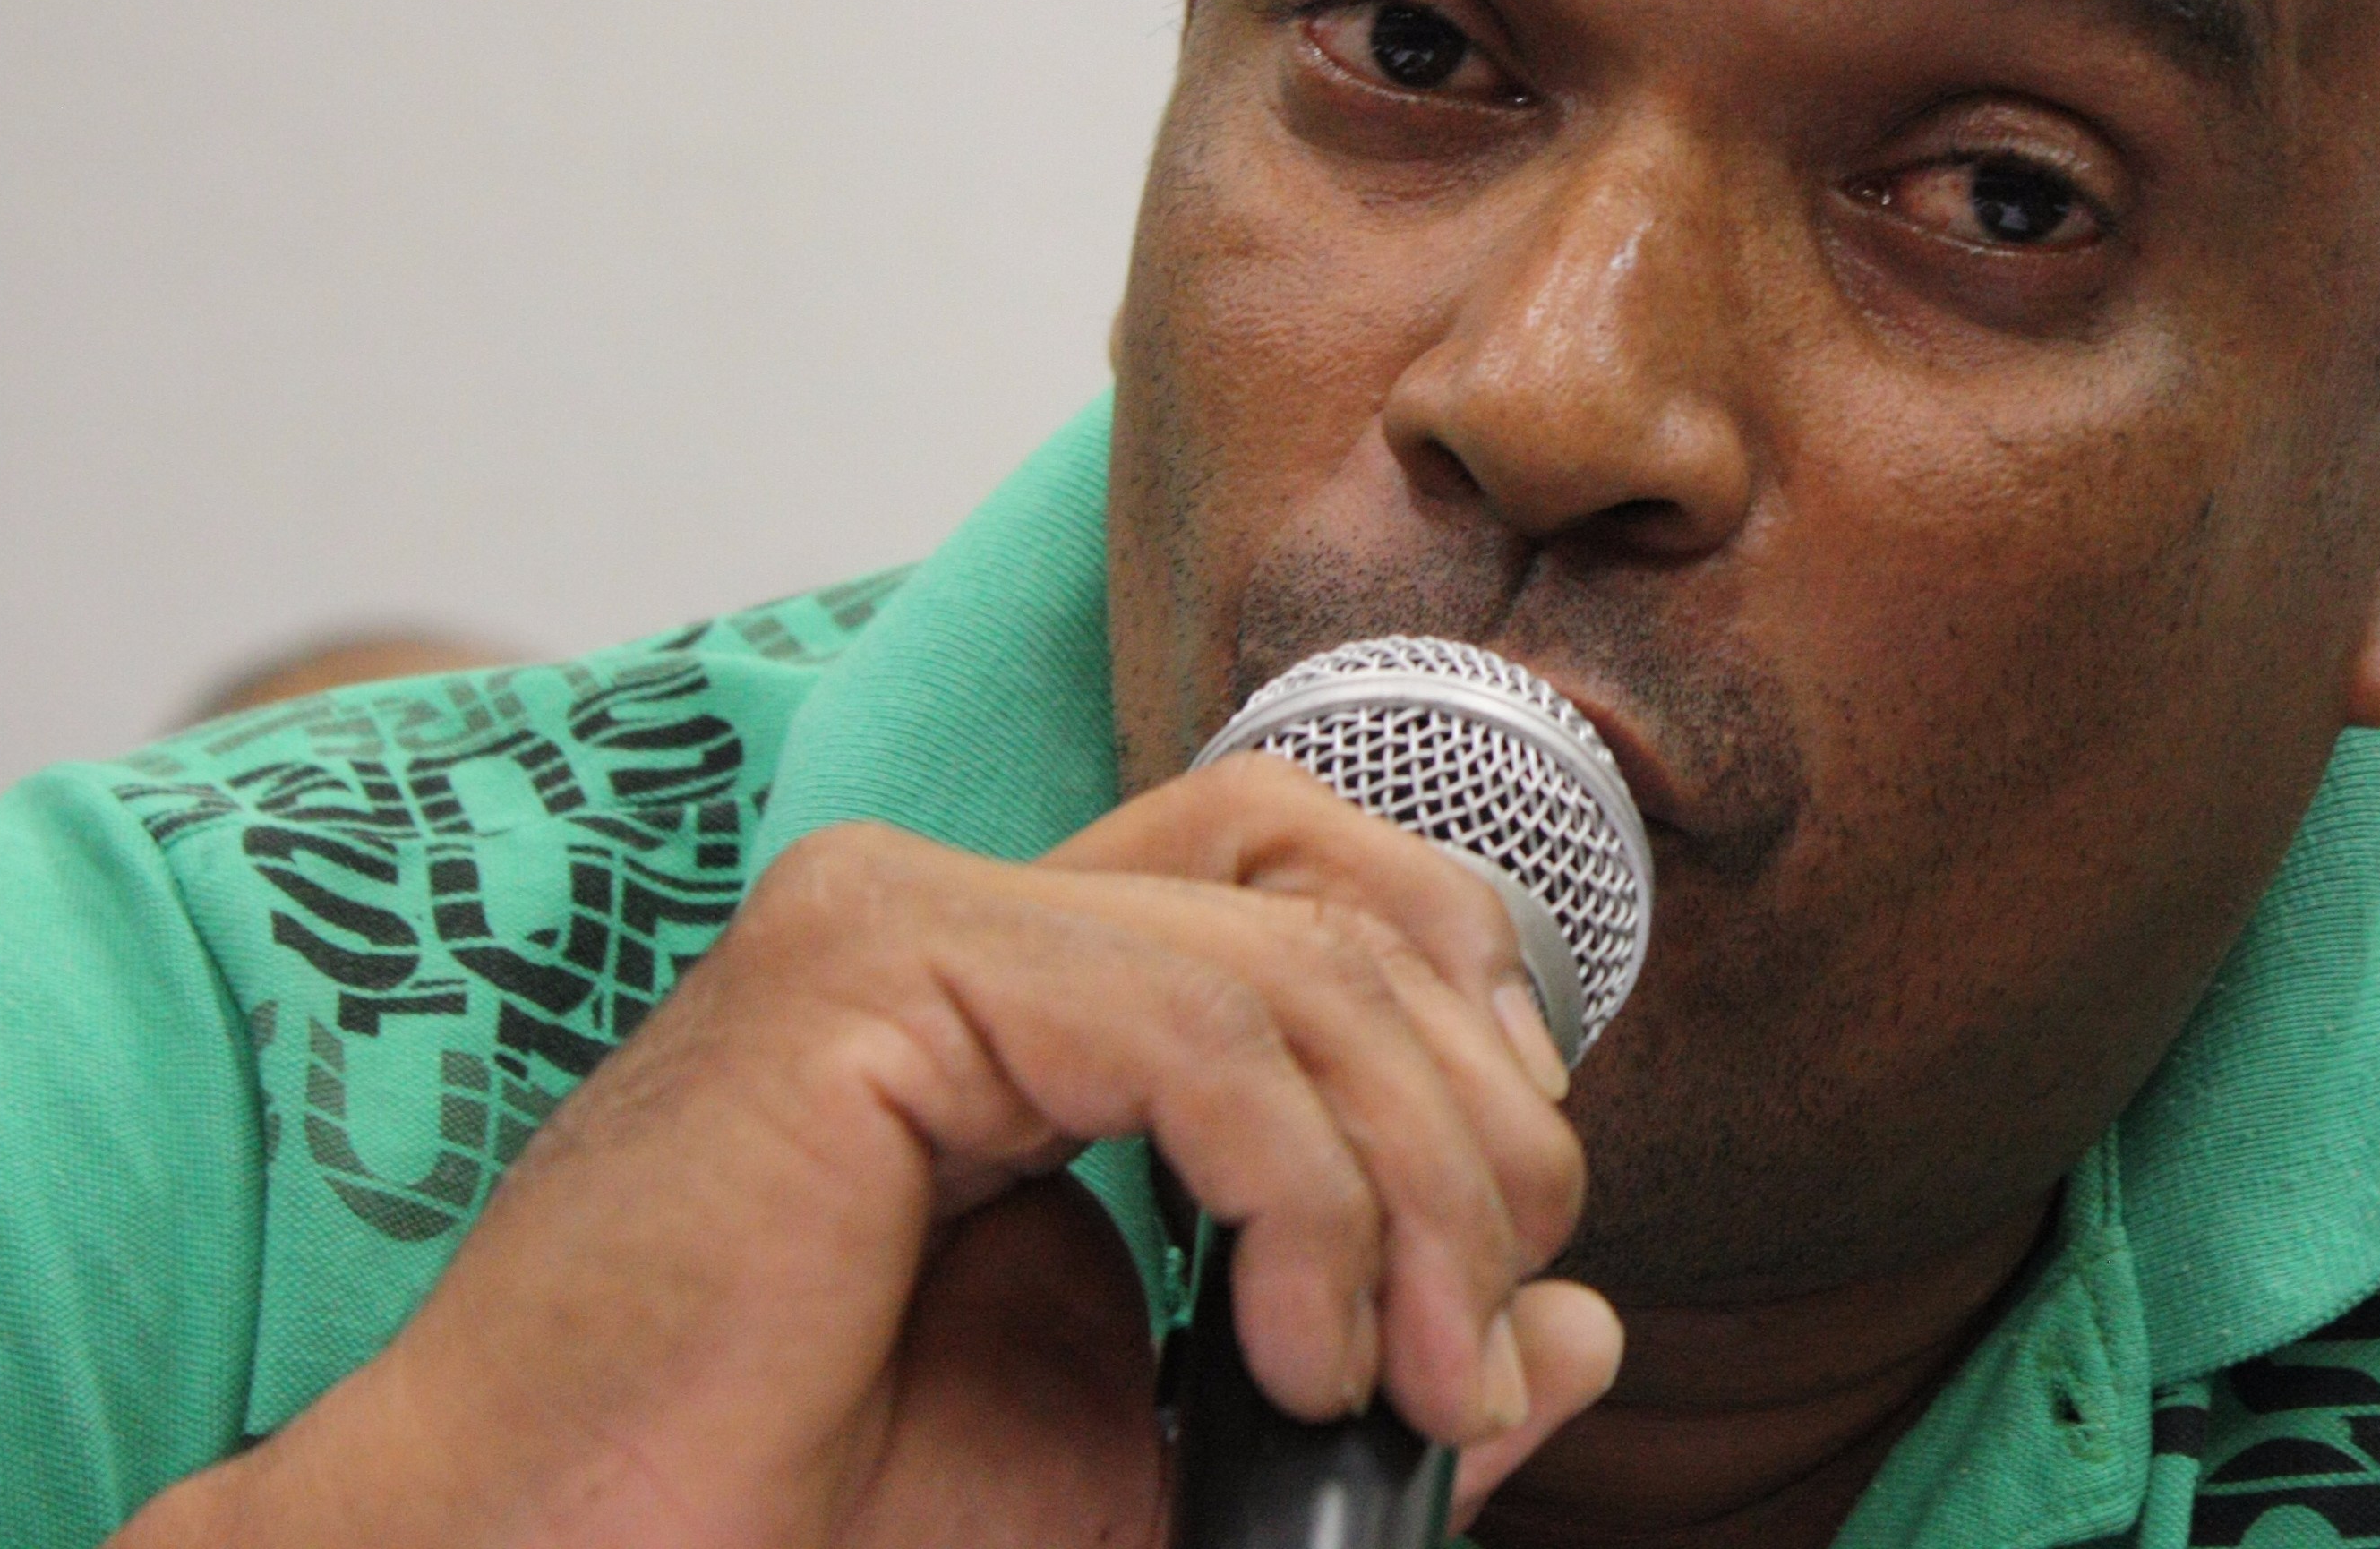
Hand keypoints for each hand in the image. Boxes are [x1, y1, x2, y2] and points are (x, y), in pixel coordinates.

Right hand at [115, 753, 1621, 1546]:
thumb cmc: (795, 1529)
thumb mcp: (1151, 1458)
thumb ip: (1360, 1368)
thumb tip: (1584, 1331)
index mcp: (1016, 1000)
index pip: (1320, 894)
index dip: (1468, 1051)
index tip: (1500, 1278)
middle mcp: (961, 918)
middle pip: (1340, 901)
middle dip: (1477, 1124)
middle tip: (1475, 1347)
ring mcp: (902, 917)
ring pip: (1296, 955)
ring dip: (1413, 1181)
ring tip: (1404, 1381)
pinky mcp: (867, 966)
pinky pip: (1195, 1023)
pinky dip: (1305, 1190)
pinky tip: (1295, 1346)